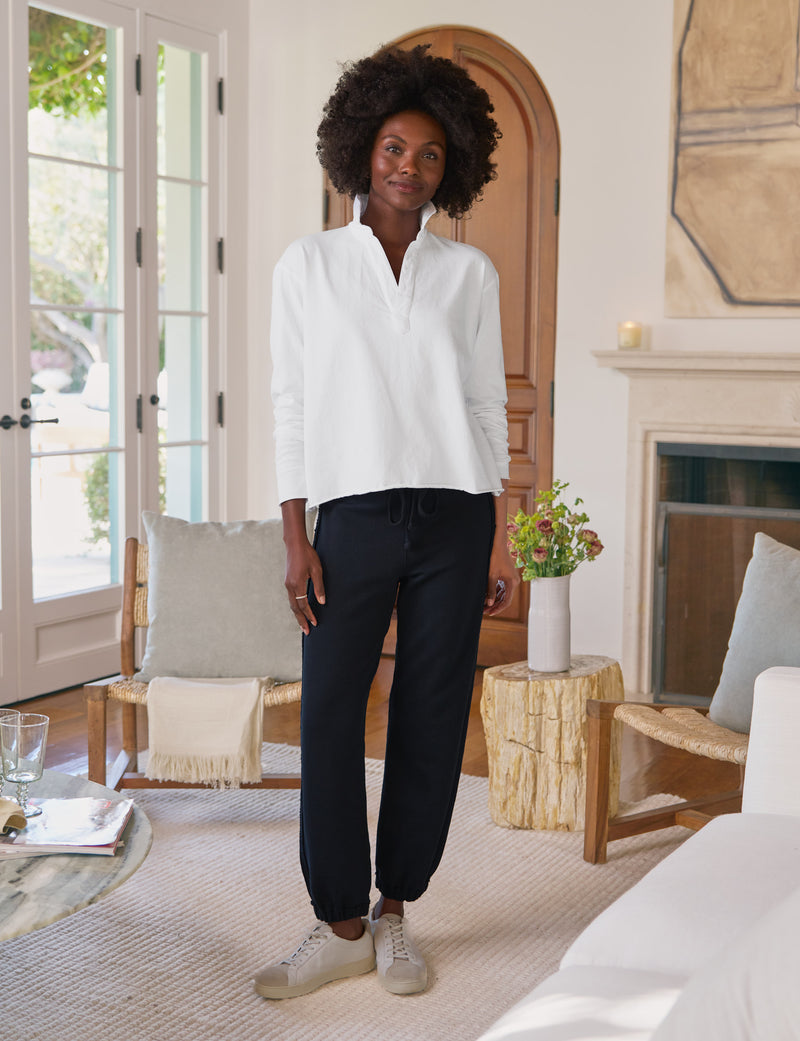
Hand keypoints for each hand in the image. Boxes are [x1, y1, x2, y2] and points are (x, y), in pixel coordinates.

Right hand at [281, 498, 324, 634]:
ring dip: (297, 614)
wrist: (295, 544)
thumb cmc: (308, 555)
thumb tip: (322, 602)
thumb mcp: (317, 570)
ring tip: (303, 624)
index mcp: (297, 584)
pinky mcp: (288, 581)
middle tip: (307, 631)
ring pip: (292, 603)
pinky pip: (291, 598)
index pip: (303, 605)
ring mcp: (287, 584)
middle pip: (295, 608)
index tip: (315, 623)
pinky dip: (296, 606)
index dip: (309, 615)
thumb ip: (319, 587)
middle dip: (301, 620)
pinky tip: (300, 610)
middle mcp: (290, 586)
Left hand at [484, 540, 519, 616]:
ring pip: (503, 593)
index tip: (490, 613)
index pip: (507, 601)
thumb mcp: (491, 575)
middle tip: (484, 611)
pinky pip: (501, 587)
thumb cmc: (495, 557)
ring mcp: (511, 579)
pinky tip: (486, 596)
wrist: (497, 543)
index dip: (498, 608)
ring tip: (484, 605)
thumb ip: (490, 590)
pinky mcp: (506, 576)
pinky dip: (495, 592)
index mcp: (512, 582)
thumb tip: (490, 603)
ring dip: (494, 599)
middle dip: (495, 605)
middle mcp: (514, 582)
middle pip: (505, 598)